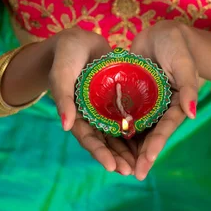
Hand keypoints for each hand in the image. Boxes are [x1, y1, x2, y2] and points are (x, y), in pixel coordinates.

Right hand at [49, 27, 134, 174]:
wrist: (78, 39)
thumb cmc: (66, 55)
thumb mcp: (62, 73)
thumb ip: (63, 97)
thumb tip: (66, 127)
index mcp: (75, 113)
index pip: (87, 138)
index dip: (99, 152)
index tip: (112, 166)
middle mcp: (90, 115)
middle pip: (104, 140)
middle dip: (117, 157)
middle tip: (131, 172)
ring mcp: (104, 107)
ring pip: (117, 132)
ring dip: (127, 148)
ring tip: (141, 164)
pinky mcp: (116, 98)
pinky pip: (127, 116)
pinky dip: (135, 128)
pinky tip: (148, 138)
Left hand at [129, 21, 198, 180]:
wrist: (162, 32)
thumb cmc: (177, 46)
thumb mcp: (184, 64)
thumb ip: (189, 87)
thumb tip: (192, 114)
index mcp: (176, 105)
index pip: (165, 128)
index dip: (155, 145)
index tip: (145, 163)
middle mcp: (160, 108)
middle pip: (149, 135)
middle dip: (139, 155)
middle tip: (128, 174)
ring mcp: (145, 103)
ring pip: (135, 128)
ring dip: (126, 146)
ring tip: (115, 166)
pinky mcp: (132, 95)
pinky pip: (123, 112)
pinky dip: (116, 126)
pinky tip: (104, 139)